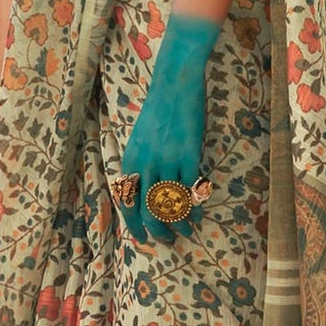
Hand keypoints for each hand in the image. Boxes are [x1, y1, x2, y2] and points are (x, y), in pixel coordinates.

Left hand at [120, 12, 220, 242]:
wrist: (173, 85)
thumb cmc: (157, 112)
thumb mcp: (138, 140)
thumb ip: (138, 165)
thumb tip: (141, 193)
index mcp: (130, 161)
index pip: (126, 203)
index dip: (134, 225)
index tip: (142, 237)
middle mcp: (145, 164)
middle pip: (148, 211)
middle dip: (157, 231)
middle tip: (167, 240)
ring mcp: (167, 161)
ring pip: (171, 205)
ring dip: (179, 225)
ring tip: (186, 232)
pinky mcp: (189, 156)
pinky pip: (190, 191)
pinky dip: (195, 209)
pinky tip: (199, 216)